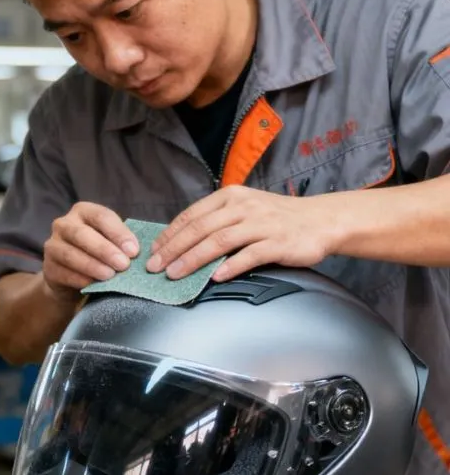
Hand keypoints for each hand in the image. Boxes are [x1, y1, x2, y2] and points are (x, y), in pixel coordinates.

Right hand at [43, 201, 140, 294]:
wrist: (72, 278)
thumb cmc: (99, 254)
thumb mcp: (111, 242)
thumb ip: (122, 243)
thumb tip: (134, 252)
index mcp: (83, 211)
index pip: (101, 216)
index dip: (118, 233)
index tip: (134, 251)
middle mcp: (64, 224)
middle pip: (82, 234)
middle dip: (104, 250)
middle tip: (123, 264)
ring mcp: (52, 245)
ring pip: (70, 254)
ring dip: (92, 265)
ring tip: (109, 275)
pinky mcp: (48, 267)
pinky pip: (63, 272)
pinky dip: (79, 279)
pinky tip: (93, 284)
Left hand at [147, 186, 337, 281]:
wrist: (321, 220)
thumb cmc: (277, 218)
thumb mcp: (245, 209)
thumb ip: (217, 220)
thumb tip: (181, 241)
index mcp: (231, 196)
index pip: (191, 215)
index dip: (170, 234)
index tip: (153, 251)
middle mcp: (244, 206)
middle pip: (200, 228)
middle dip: (173, 249)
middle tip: (155, 267)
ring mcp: (262, 224)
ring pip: (219, 240)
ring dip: (194, 259)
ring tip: (176, 274)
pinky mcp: (279, 242)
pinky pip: (250, 255)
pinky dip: (230, 266)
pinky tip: (215, 278)